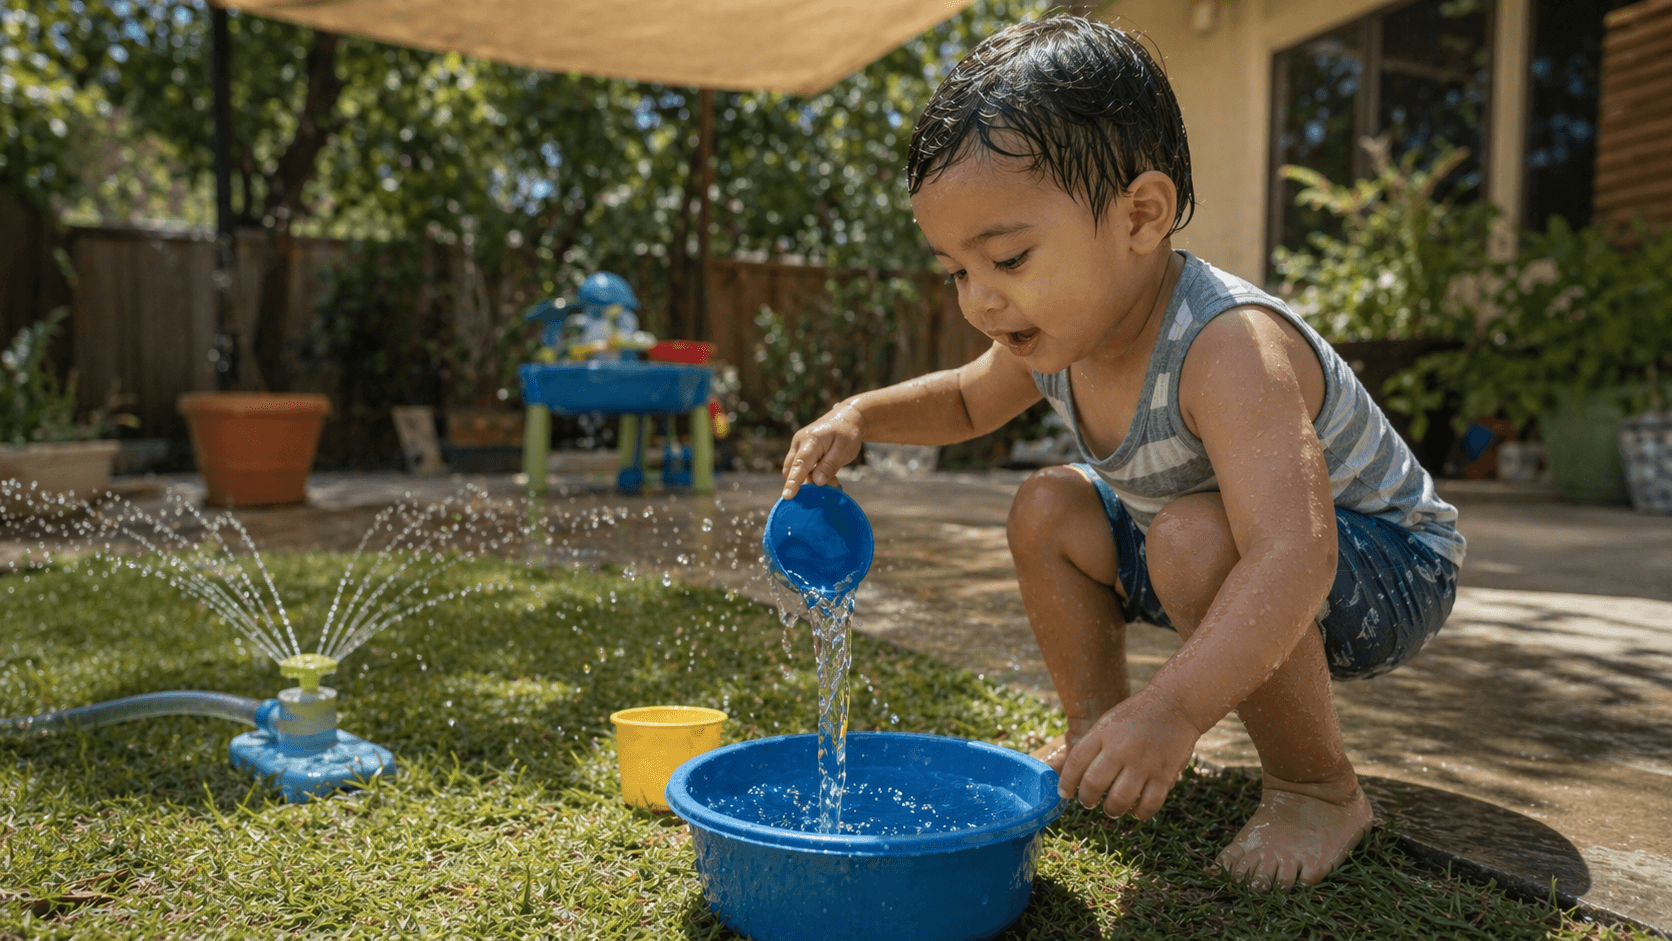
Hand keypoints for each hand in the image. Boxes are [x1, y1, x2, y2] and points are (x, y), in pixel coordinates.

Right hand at [780, 402, 863, 498]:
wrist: (847, 417)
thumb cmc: (847, 432)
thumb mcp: (844, 449)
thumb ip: (830, 465)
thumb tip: (817, 481)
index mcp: (811, 440)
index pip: (799, 464)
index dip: (793, 482)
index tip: (787, 496)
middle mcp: (799, 442)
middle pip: (792, 469)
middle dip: (806, 482)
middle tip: (832, 483)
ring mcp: (798, 445)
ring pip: (796, 469)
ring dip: (811, 478)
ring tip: (833, 478)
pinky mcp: (800, 449)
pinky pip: (801, 467)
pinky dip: (812, 474)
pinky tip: (827, 473)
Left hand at [1056, 687, 1200, 819]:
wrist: (1175, 705)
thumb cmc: (1136, 717)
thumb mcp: (1108, 722)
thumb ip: (1092, 747)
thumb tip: (1074, 778)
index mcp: (1104, 733)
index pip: (1075, 762)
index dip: (1066, 782)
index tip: (1064, 793)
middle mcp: (1121, 749)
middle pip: (1093, 784)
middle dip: (1087, 800)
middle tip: (1088, 803)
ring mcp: (1144, 763)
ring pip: (1119, 800)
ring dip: (1111, 810)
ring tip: (1111, 809)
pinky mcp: (1165, 775)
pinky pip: (1148, 805)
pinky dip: (1139, 813)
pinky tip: (1135, 810)